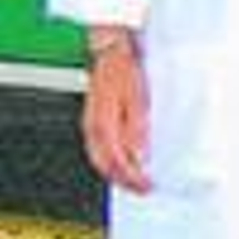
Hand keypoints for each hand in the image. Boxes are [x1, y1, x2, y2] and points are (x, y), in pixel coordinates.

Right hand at [82, 38, 151, 193]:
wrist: (112, 49)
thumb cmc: (126, 70)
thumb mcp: (138, 98)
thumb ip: (137, 128)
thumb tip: (140, 155)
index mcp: (103, 124)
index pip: (115, 162)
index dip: (131, 178)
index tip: (147, 185)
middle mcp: (93, 127)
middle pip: (104, 165)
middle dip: (123, 181)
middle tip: (142, 189)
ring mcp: (91, 124)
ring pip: (99, 158)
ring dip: (115, 173)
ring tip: (134, 180)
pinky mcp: (93, 119)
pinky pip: (98, 148)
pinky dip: (109, 160)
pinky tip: (124, 162)